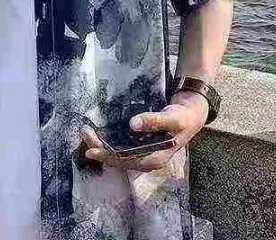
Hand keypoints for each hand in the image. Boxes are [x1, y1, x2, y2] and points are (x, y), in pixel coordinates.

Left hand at [81, 91, 208, 171]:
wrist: (191, 114)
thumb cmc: (183, 118)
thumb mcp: (171, 119)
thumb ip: (153, 121)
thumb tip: (132, 124)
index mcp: (154, 159)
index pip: (126, 161)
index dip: (107, 155)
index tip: (90, 149)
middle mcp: (147, 159)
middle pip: (119, 158)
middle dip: (101, 148)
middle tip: (84, 133)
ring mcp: (144, 152)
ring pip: (119, 152)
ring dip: (103, 144)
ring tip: (87, 132)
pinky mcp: (142, 144)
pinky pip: (123, 145)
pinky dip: (111, 140)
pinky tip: (101, 133)